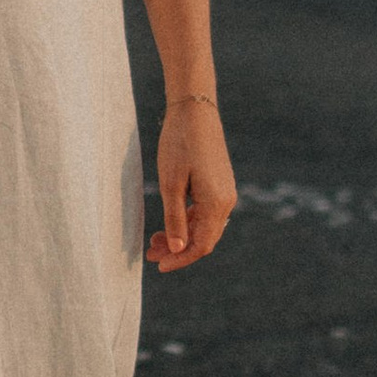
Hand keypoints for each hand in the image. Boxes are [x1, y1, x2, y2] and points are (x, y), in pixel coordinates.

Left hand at [147, 99, 235, 272]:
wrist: (194, 110)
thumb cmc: (179, 144)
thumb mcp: (171, 184)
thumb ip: (175, 218)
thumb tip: (178, 248)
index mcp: (217, 203)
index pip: (201, 245)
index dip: (180, 259)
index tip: (159, 265)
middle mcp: (226, 201)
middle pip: (203, 238)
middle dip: (178, 249)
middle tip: (151, 253)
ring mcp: (224, 192)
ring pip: (204, 226)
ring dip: (181, 235)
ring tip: (155, 239)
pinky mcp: (219, 184)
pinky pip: (205, 212)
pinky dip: (187, 221)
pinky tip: (170, 222)